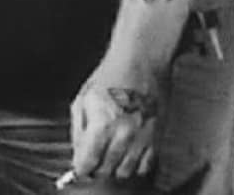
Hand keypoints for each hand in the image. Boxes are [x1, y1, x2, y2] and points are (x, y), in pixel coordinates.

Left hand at [70, 66, 162, 181]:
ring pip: (124, 172)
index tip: (79, 166)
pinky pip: (144, 167)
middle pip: (105, 171)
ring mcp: (141, 139)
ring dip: (114, 167)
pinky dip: (134, 164)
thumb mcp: (83, 97)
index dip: (81, 167)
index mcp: (102, 124)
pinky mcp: (156, 139)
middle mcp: (123, 135)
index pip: (88, 162)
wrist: (141, 62)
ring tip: (109, 152)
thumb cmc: (112, 74)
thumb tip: (77, 151)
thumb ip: (78, 128)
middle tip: (93, 157)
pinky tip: (127, 151)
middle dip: (95, 167)